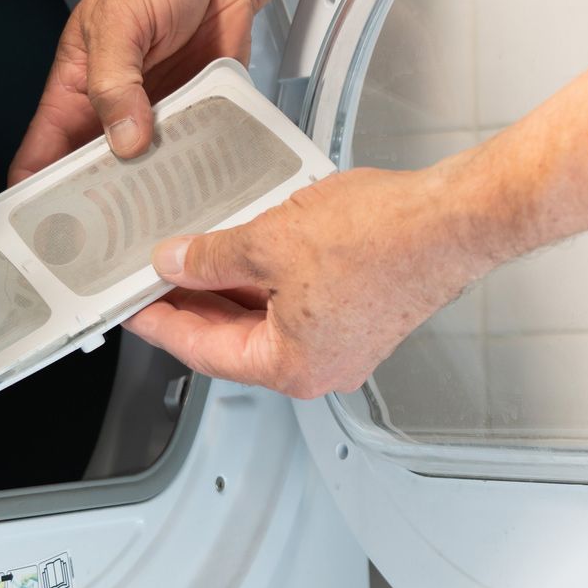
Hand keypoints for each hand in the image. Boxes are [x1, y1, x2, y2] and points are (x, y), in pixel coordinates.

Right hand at [7, 0, 495, 186]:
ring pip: (148, 167)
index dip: (35, 190)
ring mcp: (161, 107)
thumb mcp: (121, 19)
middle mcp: (118, 99)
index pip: (44, 146)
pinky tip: (201, 193)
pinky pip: (195, 148)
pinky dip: (197, 171)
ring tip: (155, 229)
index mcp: (81, 77)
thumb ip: (116, 83)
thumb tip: (120, 139)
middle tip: (103, 247)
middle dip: (98, 206)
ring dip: (152, 193)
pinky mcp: (203, 106)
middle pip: (97, 169)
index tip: (35, 231)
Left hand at [124, 165, 490, 398]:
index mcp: (290, 366)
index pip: (201, 351)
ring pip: (267, 321)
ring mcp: (345, 346)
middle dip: (193, 304)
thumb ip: (211, 256)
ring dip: (231, 289)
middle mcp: (319, 368)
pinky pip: (299, 307)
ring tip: (198, 252)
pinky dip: (270, 283)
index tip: (131, 306)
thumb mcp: (271, 240)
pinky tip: (253, 248)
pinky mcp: (363, 319)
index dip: (158, 322)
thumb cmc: (387, 238)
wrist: (456, 219)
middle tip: (154, 277)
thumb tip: (176, 263)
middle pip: (233, 341)